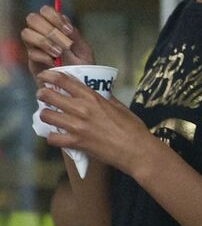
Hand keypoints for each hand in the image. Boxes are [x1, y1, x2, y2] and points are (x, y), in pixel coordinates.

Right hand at [21, 6, 94, 79]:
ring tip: (59, 53)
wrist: (79, 88)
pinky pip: (31, 53)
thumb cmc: (82, 67)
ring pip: (26, 33)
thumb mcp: (84, 50)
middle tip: (64, 43)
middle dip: (49, 29)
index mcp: (56, 28)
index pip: (45, 11)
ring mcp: (35, 48)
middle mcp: (42, 34)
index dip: (54, 17)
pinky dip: (44, 56)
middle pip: (32, 19)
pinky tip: (55, 63)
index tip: (69, 30)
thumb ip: (75, 36)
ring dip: (44, 41)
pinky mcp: (33, 63)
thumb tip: (66, 23)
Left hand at [36, 70, 152, 174]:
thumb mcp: (119, 106)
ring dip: (46, 114)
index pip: (64, 81)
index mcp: (93, 97)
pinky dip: (52, 136)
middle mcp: (82, 109)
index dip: (49, 75)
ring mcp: (77, 126)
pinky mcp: (76, 143)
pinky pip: (53, 138)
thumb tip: (99, 91)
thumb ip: (105, 97)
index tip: (44, 76)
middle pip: (49, 96)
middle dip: (42, 94)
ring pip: (47, 116)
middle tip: (44, 96)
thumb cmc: (132, 127)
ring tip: (50, 115)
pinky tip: (57, 135)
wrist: (136, 149)